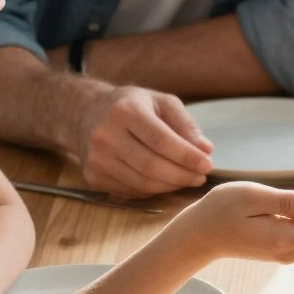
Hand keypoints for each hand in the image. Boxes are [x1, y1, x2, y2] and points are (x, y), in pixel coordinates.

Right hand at [73, 82, 212, 197]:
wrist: (86, 114)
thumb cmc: (131, 106)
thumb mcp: (161, 102)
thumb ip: (185, 124)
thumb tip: (205, 150)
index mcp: (124, 111)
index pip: (161, 140)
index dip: (187, 156)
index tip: (207, 164)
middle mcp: (105, 135)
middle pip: (151, 166)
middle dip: (182, 175)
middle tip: (201, 176)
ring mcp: (97, 159)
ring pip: (143, 184)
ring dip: (171, 186)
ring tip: (187, 179)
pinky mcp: (94, 177)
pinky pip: (132, 191)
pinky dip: (154, 190)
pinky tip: (164, 181)